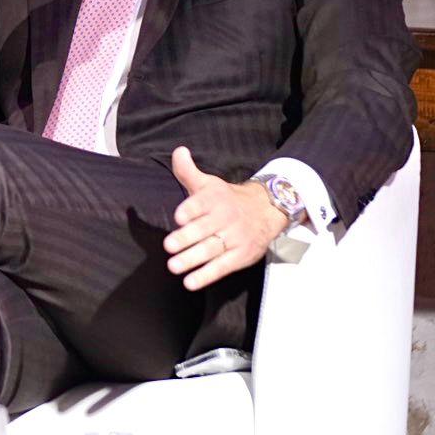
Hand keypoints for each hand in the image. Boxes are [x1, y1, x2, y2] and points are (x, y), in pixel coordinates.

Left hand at [163, 146, 287, 290]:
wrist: (266, 210)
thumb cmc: (226, 198)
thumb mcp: (208, 183)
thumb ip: (188, 171)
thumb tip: (178, 151)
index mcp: (214, 198)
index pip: (201, 203)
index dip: (190, 210)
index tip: (179, 217)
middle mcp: (225, 217)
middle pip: (204, 229)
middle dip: (186, 238)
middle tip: (168, 246)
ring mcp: (234, 238)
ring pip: (211, 249)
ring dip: (192, 259)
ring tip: (173, 266)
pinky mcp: (241, 256)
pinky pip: (222, 267)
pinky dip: (206, 275)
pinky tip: (189, 282)